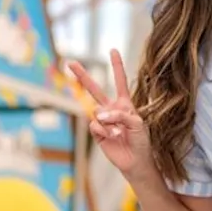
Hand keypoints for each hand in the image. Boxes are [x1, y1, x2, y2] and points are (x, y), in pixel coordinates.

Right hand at [68, 50, 155, 182]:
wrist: (135, 160)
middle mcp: (111, 109)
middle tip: (70, 62)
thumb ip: (120, 115)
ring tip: (118, 132)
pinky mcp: (96, 132)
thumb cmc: (141, 140)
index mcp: (125, 103)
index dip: (117, 66)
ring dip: (108, 121)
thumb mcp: (137, 123)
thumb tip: (99, 114)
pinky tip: (111, 137)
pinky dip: (103, 130)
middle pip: (95, 89)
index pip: (120, 81)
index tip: (113, 50)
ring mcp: (102, 120)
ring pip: (96, 111)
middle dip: (82, 76)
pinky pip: (94, 125)